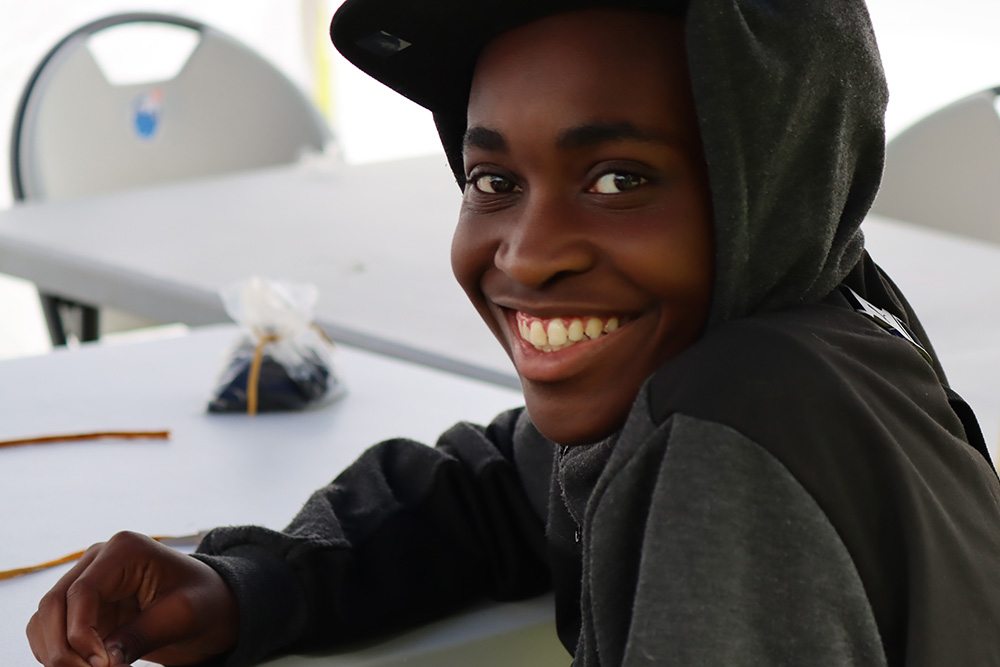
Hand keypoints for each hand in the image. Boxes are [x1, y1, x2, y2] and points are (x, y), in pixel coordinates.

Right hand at [27, 531, 238, 666]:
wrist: (210, 607)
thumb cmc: (203, 602)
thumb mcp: (181, 617)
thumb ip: (140, 636)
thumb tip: (101, 663)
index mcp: (124, 550)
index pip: (83, 591)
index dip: (80, 633)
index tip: (100, 666)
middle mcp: (98, 560)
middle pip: (54, 603)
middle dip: (62, 646)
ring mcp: (86, 581)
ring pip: (44, 618)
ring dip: (54, 652)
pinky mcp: (82, 607)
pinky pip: (50, 630)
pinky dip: (55, 652)